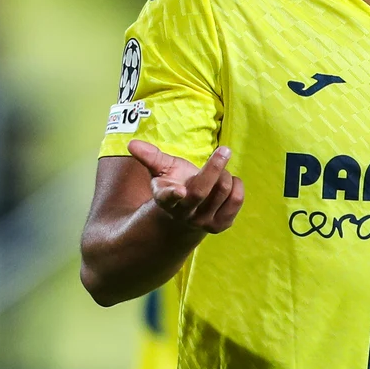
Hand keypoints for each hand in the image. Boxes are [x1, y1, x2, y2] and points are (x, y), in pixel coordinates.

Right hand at [128, 140, 244, 232]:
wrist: (188, 212)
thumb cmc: (175, 182)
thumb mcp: (162, 169)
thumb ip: (150, 156)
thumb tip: (132, 143)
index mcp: (165, 199)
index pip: (167, 197)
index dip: (172, 194)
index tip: (179, 191)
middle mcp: (184, 213)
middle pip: (202, 191)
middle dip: (214, 168)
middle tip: (224, 150)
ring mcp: (203, 222)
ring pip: (223, 191)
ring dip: (225, 174)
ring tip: (220, 172)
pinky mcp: (221, 224)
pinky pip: (236, 199)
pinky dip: (237, 184)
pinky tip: (230, 182)